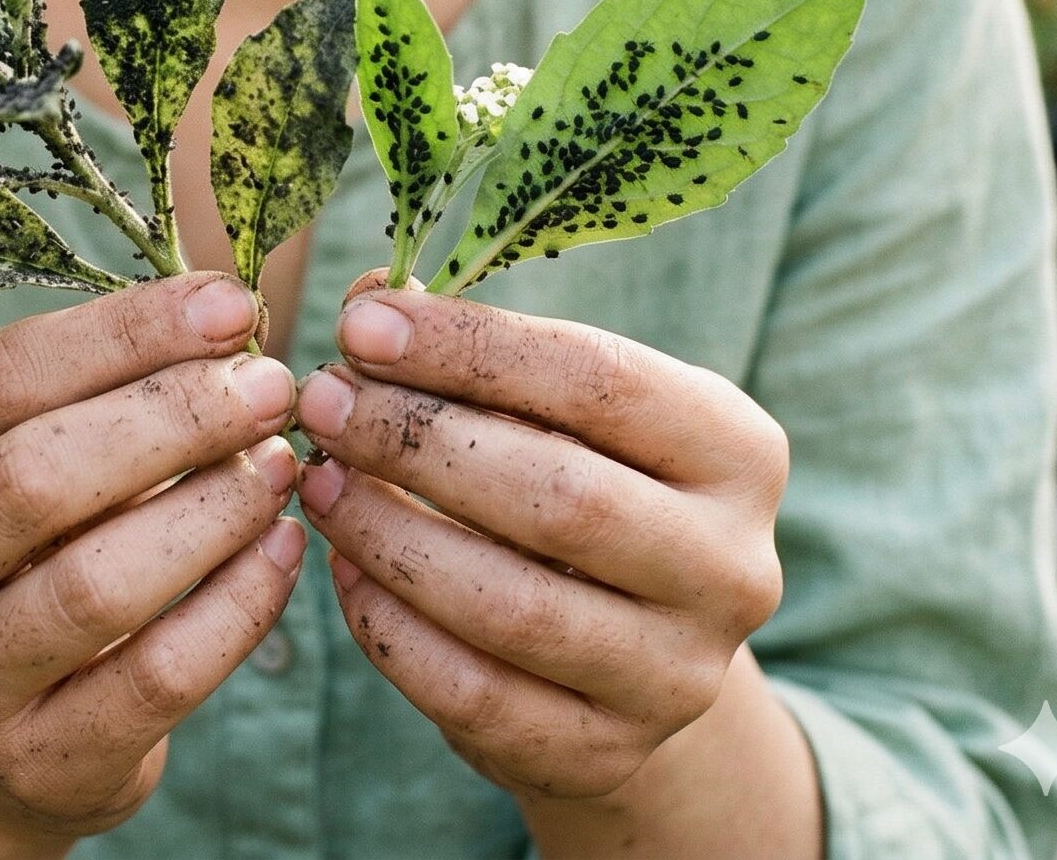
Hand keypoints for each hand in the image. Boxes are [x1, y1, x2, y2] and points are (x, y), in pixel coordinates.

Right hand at [0, 272, 303, 848]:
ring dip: (212, 508)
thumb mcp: (8, 453)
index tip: (227, 304)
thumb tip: (220, 316)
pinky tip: (281, 548)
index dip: (120, 333)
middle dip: (171, 417)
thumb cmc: (16, 547)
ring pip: (94, 583)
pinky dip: (236, 603)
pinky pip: (155, 678)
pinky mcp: (32, 766)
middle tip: (269, 384)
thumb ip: (86, 387)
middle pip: (32, 476)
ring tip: (280, 462)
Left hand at [294, 270, 789, 807]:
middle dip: (417, 441)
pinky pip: (476, 696)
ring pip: (513, 606)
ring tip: (320, 480)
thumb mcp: (553, 401)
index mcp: (736, 449)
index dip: (470, 347)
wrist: (627, 641)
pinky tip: (344, 569)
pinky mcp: (607, 756)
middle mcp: (733, 566)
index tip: (360, 323)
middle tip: (322, 401)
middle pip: (560, 497)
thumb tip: (369, 299)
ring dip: (390, 534)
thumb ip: (472, 346)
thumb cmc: (574, 473)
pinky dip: (391, 630)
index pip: (600, 379)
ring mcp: (679, 675)